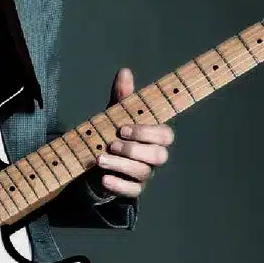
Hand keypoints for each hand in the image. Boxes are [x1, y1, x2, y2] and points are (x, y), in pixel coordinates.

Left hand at [93, 67, 174, 198]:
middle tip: (111, 144)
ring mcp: (144, 174)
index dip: (147, 132)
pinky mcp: (133, 189)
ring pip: (142, 173)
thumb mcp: (116, 114)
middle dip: (134, 149)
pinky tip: (104, 178)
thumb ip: (122, 96)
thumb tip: (124, 71)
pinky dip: (118, 185)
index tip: (123, 128)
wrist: (97, 160)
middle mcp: (153, 156)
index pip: (165, 135)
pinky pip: (132, 191)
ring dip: (120, 165)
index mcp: (154, 137)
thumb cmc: (113, 134)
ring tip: (100, 159)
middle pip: (158, 156)